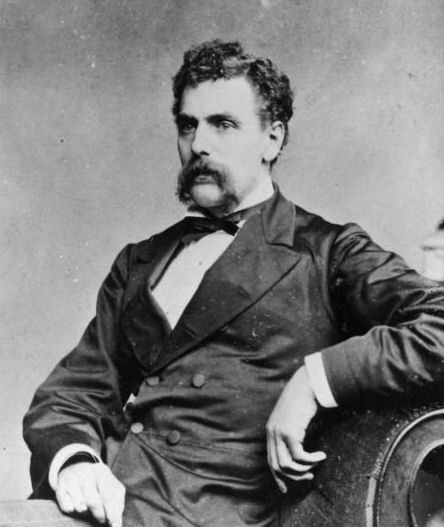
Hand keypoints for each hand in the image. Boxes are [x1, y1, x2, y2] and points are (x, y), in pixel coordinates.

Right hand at [55, 461, 124, 526]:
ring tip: (88, 507)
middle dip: (99, 515)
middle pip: (93, 502)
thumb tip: (117, 522)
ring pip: (80, 507)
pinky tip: (75, 504)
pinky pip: (67, 508)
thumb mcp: (110, 486)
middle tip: (102, 520)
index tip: (115, 525)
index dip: (112, 513)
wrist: (75, 468)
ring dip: (86, 512)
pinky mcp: (60, 487)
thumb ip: (116, 502)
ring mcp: (71, 479)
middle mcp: (86, 473)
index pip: (109, 495)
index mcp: (101, 471)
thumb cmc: (98, 483)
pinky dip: (72, 510)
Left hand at [266, 365, 325, 492]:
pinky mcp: (289, 432)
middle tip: (310, 477)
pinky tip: (321, 455)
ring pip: (287, 465)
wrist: (306, 384)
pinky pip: (299, 456)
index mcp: (271, 430)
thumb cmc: (303, 399)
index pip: (270, 460)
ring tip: (316, 466)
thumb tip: (300, 449)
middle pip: (277, 466)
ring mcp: (279, 433)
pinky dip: (311, 460)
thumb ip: (293, 432)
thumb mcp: (294, 417)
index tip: (285, 489)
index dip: (277, 477)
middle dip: (293, 477)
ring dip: (303, 470)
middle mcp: (272, 433)